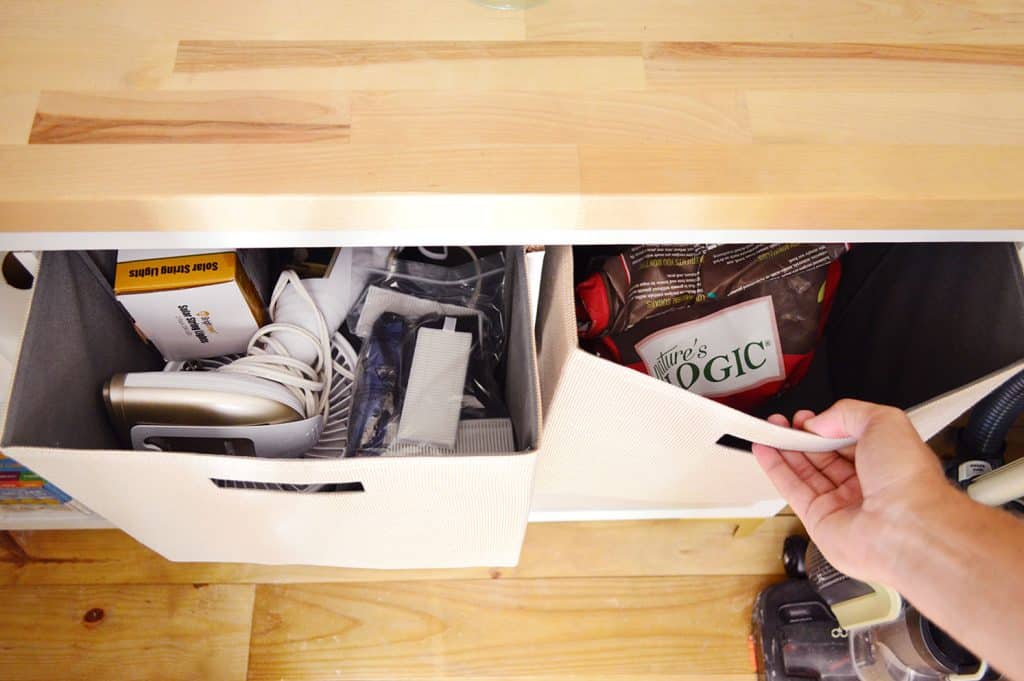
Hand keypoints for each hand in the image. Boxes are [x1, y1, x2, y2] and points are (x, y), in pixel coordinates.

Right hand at [752, 399, 951, 583]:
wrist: (906, 527)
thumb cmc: (909, 482)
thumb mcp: (884, 421)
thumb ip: (847, 412)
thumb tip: (819, 422)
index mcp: (886, 460)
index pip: (847, 438)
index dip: (825, 425)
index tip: (806, 416)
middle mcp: (865, 484)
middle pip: (823, 455)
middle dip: (800, 436)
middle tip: (781, 421)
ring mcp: (842, 504)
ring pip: (804, 471)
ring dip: (783, 449)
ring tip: (767, 430)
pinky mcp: (819, 520)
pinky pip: (792, 490)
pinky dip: (775, 469)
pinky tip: (764, 450)